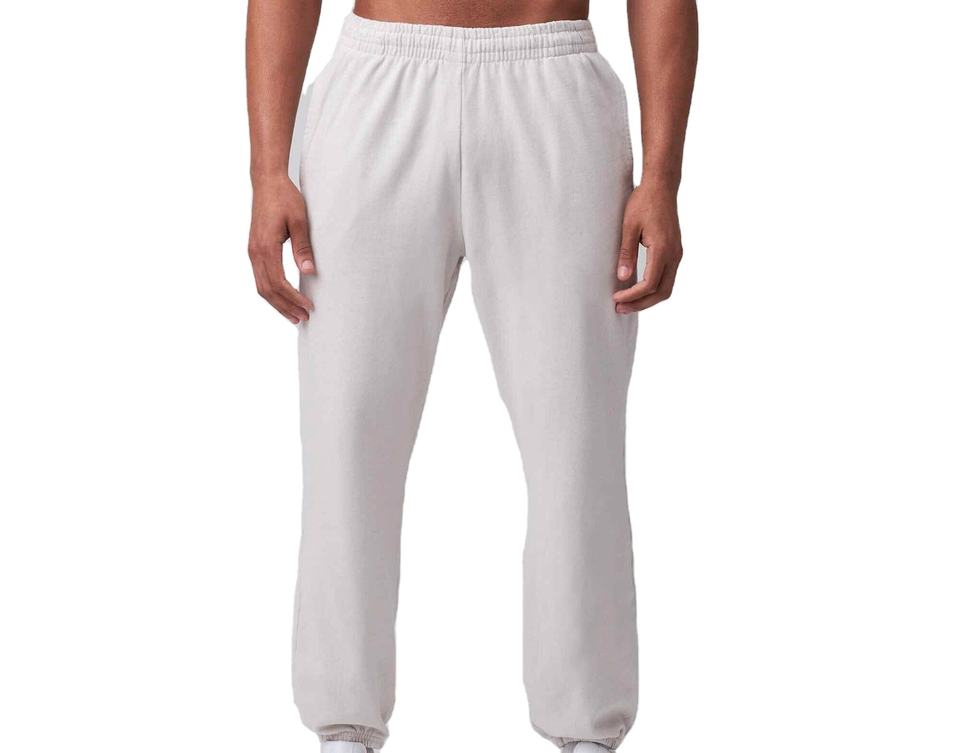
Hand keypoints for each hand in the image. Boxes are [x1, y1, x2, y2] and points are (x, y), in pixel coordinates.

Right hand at [248, 174, 315, 323]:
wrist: (267, 182)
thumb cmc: (284, 198)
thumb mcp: (300, 220)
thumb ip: (303, 247)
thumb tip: (309, 271)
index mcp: (266, 247)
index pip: (278, 282)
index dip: (293, 298)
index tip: (308, 307)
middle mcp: (255, 253)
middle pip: (267, 290)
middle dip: (285, 307)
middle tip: (303, 319)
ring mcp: (253, 252)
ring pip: (262, 287)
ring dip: (278, 303)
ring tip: (294, 315)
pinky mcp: (255, 250)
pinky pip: (261, 278)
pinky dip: (272, 293)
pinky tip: (284, 299)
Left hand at [613, 179, 682, 313]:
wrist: (662, 187)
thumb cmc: (644, 202)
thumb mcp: (629, 226)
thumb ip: (626, 253)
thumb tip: (623, 277)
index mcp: (663, 249)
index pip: (649, 283)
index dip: (632, 295)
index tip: (616, 299)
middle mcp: (674, 255)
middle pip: (662, 292)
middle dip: (641, 304)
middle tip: (620, 309)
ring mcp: (676, 254)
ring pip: (666, 288)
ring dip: (647, 299)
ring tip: (627, 303)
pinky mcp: (674, 252)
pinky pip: (667, 278)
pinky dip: (653, 289)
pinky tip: (637, 290)